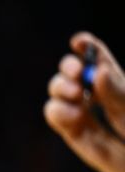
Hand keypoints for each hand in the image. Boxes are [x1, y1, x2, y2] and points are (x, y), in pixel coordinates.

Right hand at [44, 31, 124, 171]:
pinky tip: (73, 115)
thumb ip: (118, 92)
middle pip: (71, 70)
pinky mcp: (69, 129)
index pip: (96, 57)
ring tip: (76, 95)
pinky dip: (58, 110)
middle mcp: (93, 93)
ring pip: (57, 88)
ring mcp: (78, 110)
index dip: (86, 46)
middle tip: (76, 72)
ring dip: (61, 87)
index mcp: (113, 81)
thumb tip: (97, 71)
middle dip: (69, 66)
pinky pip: (53, 113)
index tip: (78, 42)